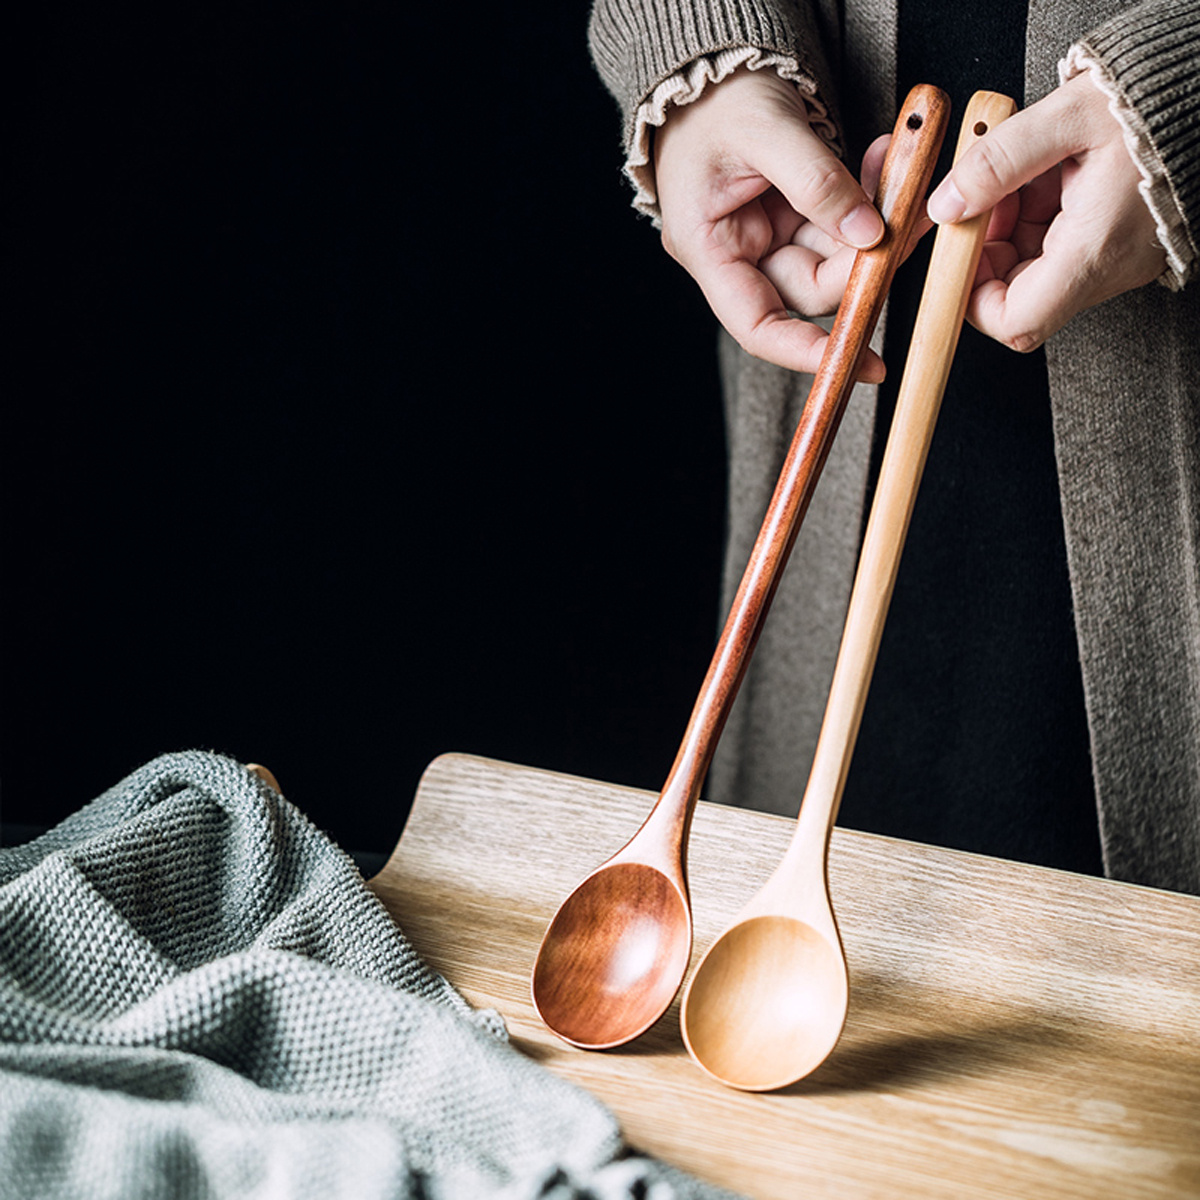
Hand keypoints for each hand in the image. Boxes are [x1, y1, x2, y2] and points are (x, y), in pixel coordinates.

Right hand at [653, 66, 890, 378]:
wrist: (713, 62)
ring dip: (878, 222)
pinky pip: (843, 223)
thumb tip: (870, 233)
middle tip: (913, 219)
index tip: (858, 362)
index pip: (758, 325)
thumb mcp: (765, 131)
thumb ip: (817, 183)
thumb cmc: (718, 99)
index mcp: (709, 250)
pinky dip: (871, 198)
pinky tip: (888, 164)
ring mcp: (769, 236)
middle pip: (812, 288)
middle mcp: (739, 255)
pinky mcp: (794, 215)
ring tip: (905, 173)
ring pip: (836, 256)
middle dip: (866, 261)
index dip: (806, 352)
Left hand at [927, 72, 1166, 351]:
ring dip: (1012, 228)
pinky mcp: (1119, 243)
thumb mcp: (1069, 115)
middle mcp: (1108, 267)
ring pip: (1037, 270)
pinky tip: (1047, 175)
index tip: (959, 256)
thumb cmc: (1157, 99)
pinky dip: (1039, 216)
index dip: (973, 302)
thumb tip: (946, 205)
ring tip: (1024, 175)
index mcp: (1094, 250)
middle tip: (989, 198)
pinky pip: (1062, 248)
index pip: (1017, 322)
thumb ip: (999, 161)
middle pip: (1020, 296)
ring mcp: (1116, 259)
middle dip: (989, 250)